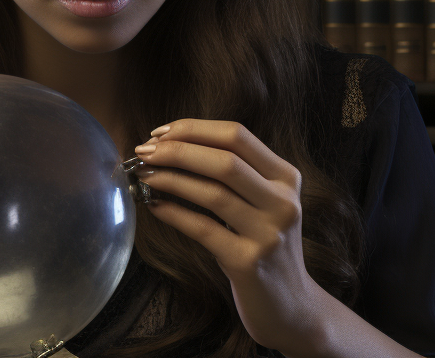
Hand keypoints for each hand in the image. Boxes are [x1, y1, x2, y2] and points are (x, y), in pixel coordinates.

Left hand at [130, 119, 332, 354]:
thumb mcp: (264, 203)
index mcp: (287, 177)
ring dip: (170, 179)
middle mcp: (283, 201)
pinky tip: (154, 206)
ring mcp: (268, 233)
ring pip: (213, 192)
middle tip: (143, 151)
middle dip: (177, 150)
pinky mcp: (248, 262)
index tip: (159, 132)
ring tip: (143, 174)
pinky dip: (173, 213)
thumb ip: (237, 174)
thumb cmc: (266, 246)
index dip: (193, 128)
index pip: (237, 135)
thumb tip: (175, 144)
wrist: (292, 306)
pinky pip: (203, 229)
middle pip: (225, 160)